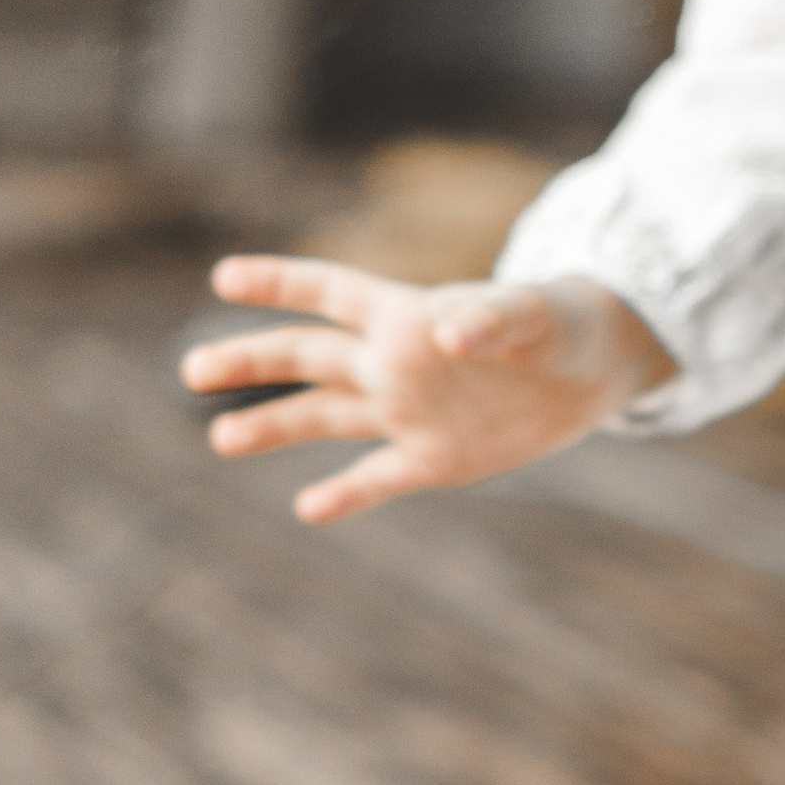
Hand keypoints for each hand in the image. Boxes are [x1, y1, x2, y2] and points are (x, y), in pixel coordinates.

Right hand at [180, 255, 673, 524]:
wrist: (591, 371)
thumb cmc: (558, 324)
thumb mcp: (532, 315)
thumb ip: (491, 317)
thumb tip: (447, 332)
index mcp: (405, 317)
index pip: (330, 294)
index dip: (280, 283)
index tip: (224, 276)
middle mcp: (392, 364)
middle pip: (308, 358)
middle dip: (251, 362)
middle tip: (194, 370)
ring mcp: (407, 413)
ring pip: (326, 418)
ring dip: (274, 428)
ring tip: (221, 440)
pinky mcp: (433, 458)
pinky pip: (378, 479)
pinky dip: (345, 494)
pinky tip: (308, 508)